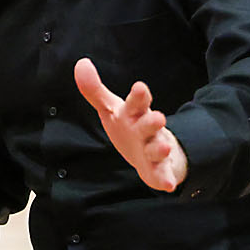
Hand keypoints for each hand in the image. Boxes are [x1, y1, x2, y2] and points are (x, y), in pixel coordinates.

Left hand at [74, 58, 187, 192]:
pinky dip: (165, 179)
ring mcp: (155, 150)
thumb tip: (80, 63)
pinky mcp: (159, 170)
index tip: (140, 88)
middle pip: (150, 124)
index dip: (139, 96)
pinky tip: (168, 185)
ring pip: (158, 149)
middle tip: (159, 117)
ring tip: (163, 147)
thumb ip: (95, 90)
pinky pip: (162, 174)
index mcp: (135, 114)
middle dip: (153, 122)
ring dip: (161, 148)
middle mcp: (147, 130)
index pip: (137, 103)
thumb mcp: (111, 108)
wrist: (155, 152)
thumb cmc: (130, 126)